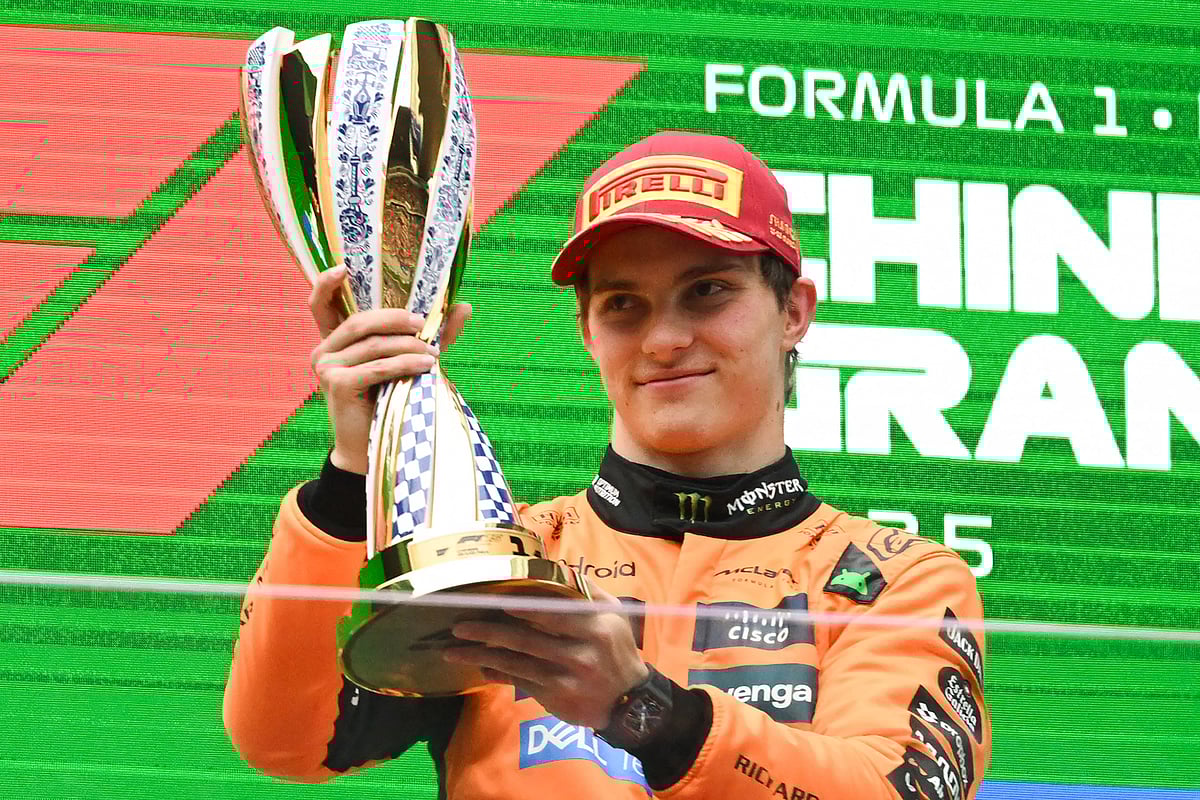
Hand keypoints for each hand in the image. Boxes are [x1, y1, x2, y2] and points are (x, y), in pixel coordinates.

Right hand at [308, 266, 471, 474]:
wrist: (371, 447)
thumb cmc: (389, 399)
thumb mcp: (408, 361)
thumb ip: (430, 334)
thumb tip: (464, 306)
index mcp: (334, 340)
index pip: (319, 304)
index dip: (326, 283)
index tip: (345, 267)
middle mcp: (324, 350)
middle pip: (361, 321)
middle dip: (396, 318)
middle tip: (425, 323)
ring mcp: (326, 368)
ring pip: (373, 344)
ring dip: (409, 346)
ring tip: (434, 352)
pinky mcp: (337, 385)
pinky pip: (377, 367)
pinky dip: (405, 364)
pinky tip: (427, 366)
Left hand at [443, 586, 647, 729]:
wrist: (630, 701)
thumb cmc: (617, 649)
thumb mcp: (613, 615)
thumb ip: (587, 591)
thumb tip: (556, 568)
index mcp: (594, 626)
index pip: (553, 613)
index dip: (524, 607)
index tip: (495, 599)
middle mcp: (579, 652)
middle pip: (527, 639)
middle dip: (489, 632)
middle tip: (459, 625)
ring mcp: (566, 677)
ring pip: (517, 663)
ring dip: (482, 656)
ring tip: (454, 650)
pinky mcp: (556, 696)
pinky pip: (521, 682)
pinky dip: (499, 674)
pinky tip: (480, 668)